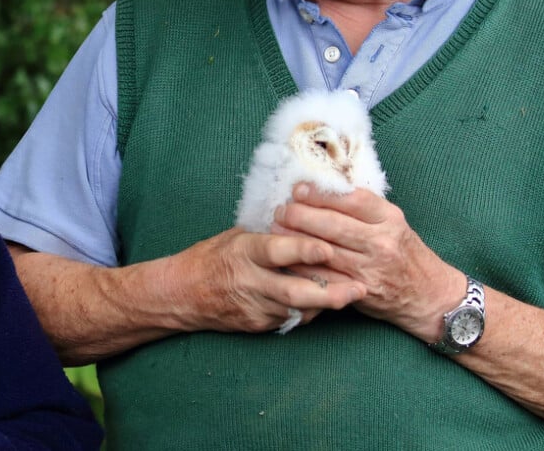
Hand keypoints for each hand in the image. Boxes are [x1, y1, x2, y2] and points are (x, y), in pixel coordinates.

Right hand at [164, 226, 366, 333]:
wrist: (183, 293)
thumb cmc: (213, 256)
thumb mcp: (237, 235)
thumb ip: (270, 233)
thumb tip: (306, 219)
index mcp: (243, 251)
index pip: (276, 251)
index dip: (303, 250)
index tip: (328, 247)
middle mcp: (249, 281)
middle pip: (294, 291)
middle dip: (330, 291)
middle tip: (360, 287)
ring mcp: (254, 307)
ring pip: (298, 308)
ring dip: (328, 302)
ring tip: (355, 293)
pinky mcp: (258, 324)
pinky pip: (291, 317)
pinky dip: (311, 309)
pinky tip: (328, 301)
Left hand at [273, 182, 466, 341]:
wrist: (429, 295)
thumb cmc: (405, 252)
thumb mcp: (392, 222)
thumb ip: (363, 207)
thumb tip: (323, 187)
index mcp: (389, 219)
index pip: (351, 200)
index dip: (321, 194)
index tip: (298, 189)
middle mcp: (381, 242)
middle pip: (333, 224)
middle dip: (300, 215)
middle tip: (280, 209)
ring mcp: (370, 268)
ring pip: (324, 250)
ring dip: (295, 238)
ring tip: (276, 227)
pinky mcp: (359, 290)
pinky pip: (324, 276)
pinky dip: (302, 265)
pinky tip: (286, 256)